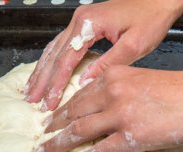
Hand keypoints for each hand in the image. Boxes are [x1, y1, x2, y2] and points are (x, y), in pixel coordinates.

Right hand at [24, 0, 182, 110]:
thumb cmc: (150, 18)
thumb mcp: (133, 44)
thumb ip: (107, 64)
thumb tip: (84, 83)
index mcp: (88, 24)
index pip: (66, 59)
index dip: (56, 84)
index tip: (50, 103)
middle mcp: (79, 21)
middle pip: (54, 54)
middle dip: (42, 80)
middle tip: (32, 100)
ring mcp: (79, 21)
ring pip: (53, 49)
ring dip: (42, 71)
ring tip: (31, 89)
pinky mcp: (84, 24)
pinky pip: (61, 45)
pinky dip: (51, 61)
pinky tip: (45, 71)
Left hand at [34, 65, 182, 151]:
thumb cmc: (177, 88)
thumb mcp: (140, 77)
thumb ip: (118, 87)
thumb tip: (101, 103)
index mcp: (113, 75)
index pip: (79, 95)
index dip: (63, 108)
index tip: (52, 116)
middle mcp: (110, 93)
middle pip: (73, 112)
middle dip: (53, 126)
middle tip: (40, 135)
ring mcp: (118, 115)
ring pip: (78, 132)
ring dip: (57, 144)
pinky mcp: (130, 136)